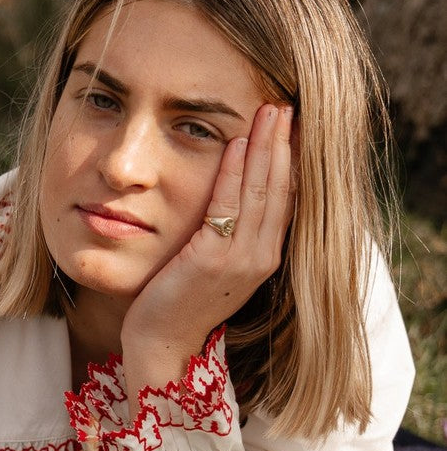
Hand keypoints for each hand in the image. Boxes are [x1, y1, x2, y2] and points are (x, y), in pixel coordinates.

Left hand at [121, 101, 293, 386]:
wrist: (160, 345)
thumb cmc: (176, 303)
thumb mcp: (210, 264)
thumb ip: (224, 234)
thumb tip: (226, 200)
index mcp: (264, 257)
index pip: (285, 198)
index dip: (289, 159)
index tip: (288, 125)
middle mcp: (261, 257)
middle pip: (281, 188)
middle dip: (282, 143)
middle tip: (283, 105)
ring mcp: (241, 259)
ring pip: (262, 191)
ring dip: (265, 147)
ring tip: (268, 111)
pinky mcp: (214, 259)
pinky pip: (229, 206)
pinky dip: (235, 172)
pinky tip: (237, 143)